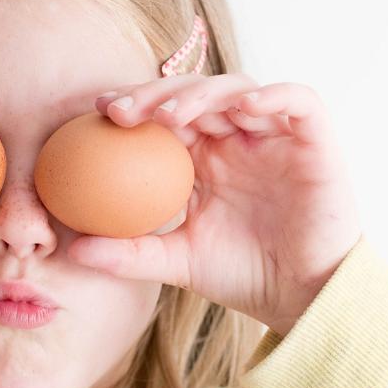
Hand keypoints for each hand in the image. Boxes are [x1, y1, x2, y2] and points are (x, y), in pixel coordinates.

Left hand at [67, 73, 362, 335]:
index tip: (98, 112)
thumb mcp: (177, 263)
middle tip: (122, 111)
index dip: (134, 104)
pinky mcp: (315, 139)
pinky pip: (299, 101)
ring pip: (238, 89)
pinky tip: (243, 108)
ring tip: (171, 115)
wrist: (303, 298)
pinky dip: (273, 96)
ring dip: (202, 94)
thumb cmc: (243, 276)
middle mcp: (237, 138)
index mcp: (204, 157)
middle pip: (195, 93)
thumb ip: (129, 253)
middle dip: (156, 94)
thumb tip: (72, 250)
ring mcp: (275, 135)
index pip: (165, 114)